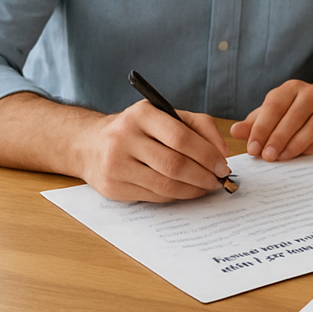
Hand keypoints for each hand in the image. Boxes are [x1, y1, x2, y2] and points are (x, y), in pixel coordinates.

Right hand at [77, 100, 230, 202]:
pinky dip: (177, 196)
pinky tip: (187, 191)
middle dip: (203, 175)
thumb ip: (200, 126)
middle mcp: (124, 138)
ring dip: (193, 189)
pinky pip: (154, 196)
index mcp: (142, 114)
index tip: (223, 165)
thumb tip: (223, 152)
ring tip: (207, 186)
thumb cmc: (138, 129)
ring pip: (165, 184)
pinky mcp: (112, 187)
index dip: (207, 154)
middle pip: (175, 164)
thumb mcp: (167, 115)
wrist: (89, 144)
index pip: (181, 137)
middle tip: (219, 179)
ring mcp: (115, 164)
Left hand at [229, 79, 312, 160]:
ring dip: (297, 144)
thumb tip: (235, 131)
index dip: (262, 128)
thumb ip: (254, 123)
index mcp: (292, 88)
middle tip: (267, 157)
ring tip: (283, 158)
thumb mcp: (272, 113)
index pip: (275, 106)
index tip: (253, 148)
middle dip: (278, 138)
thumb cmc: (295, 112)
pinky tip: (306, 155)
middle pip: (295, 116)